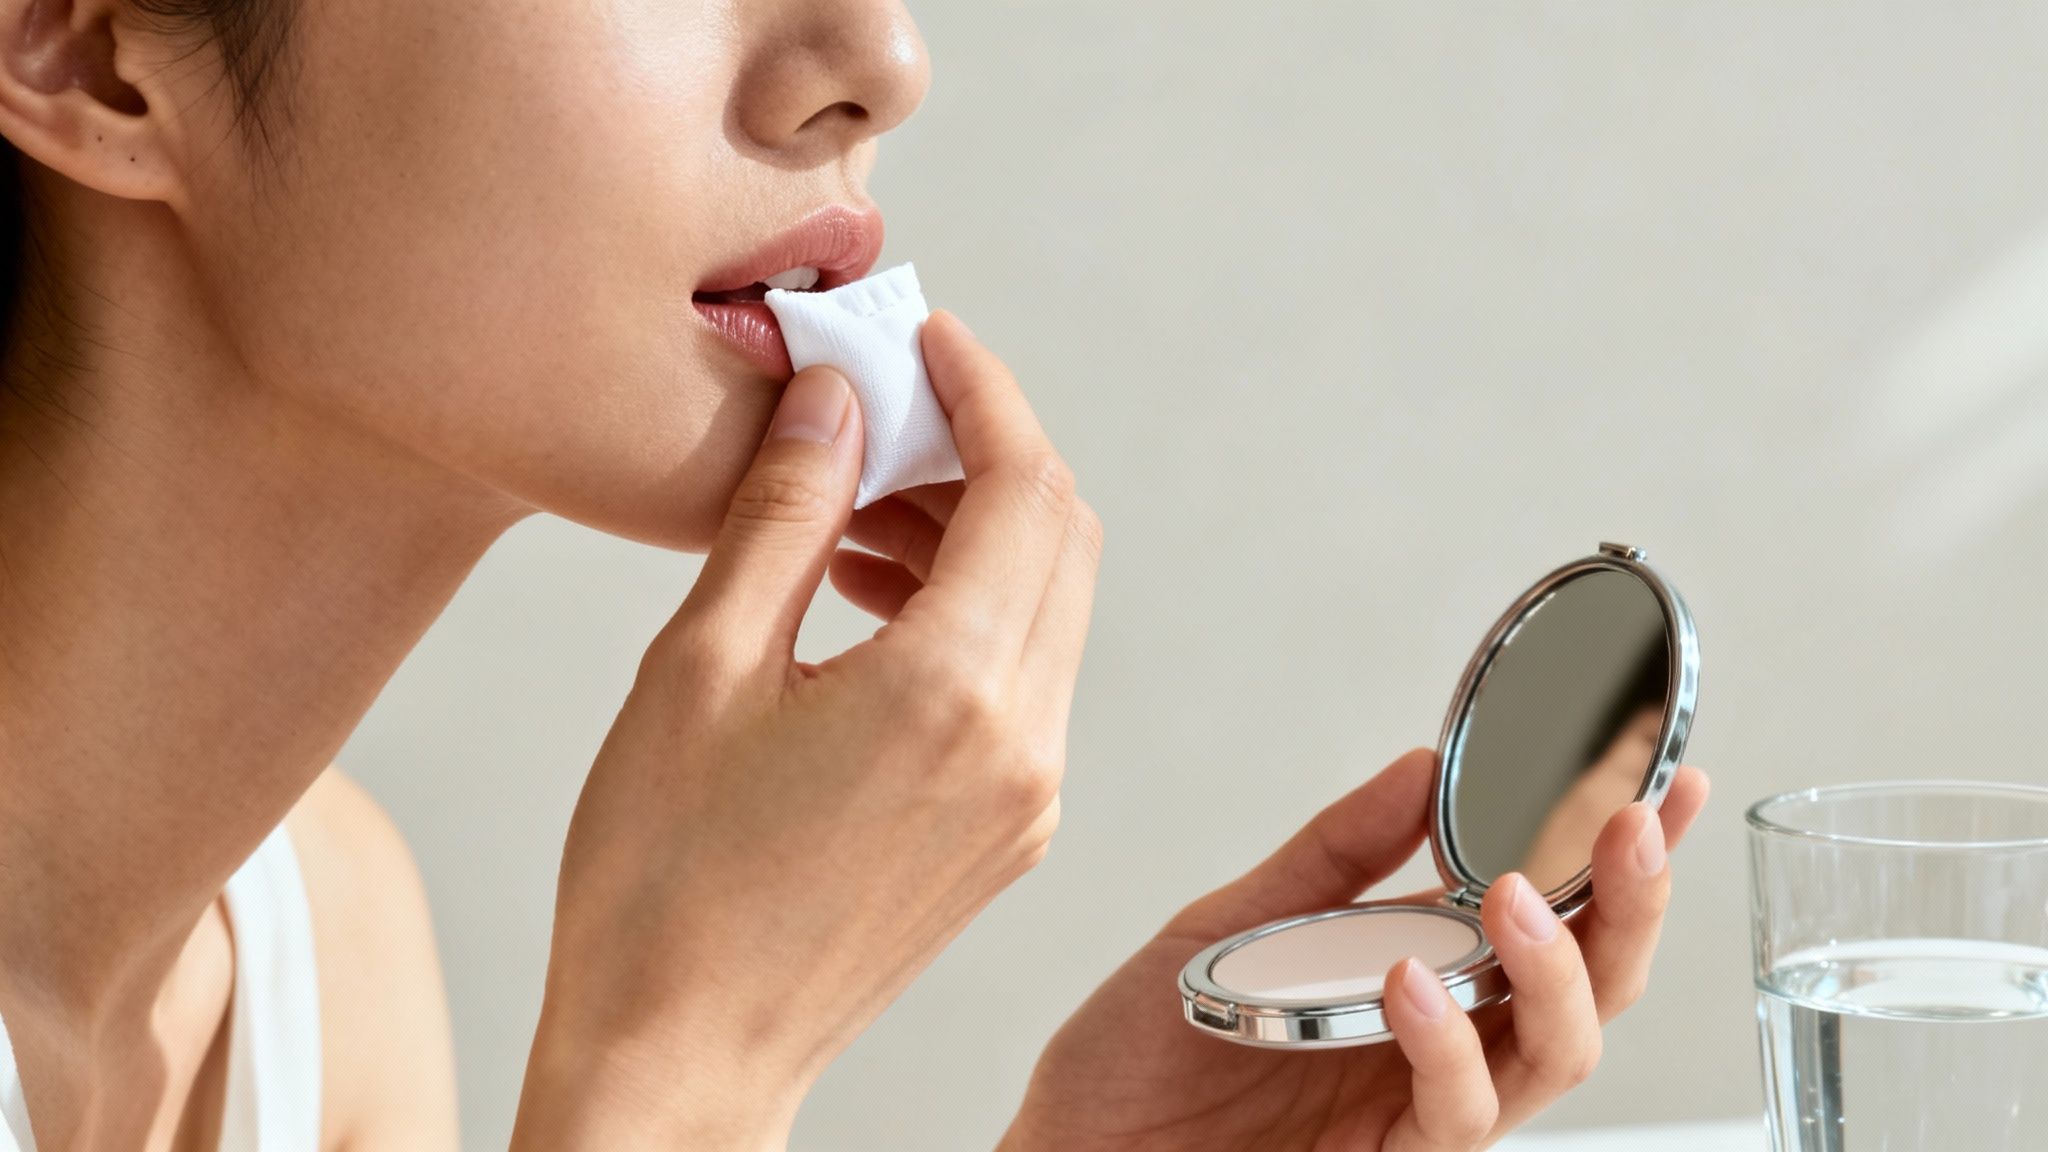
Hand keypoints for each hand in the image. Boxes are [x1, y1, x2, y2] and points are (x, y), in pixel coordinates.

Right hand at [511, 313, 1101, 1149]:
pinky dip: (973, 612)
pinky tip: (868, 603)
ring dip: (977, 531)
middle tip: (880, 417)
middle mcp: (1023, 744)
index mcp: (954, 692)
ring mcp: (1029, 796)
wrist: (681, 1058)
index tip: (927, 339)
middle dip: (985, 450)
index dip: (983, 389)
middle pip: (1060, 535)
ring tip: (852, 514)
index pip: (1025, 485)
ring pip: (1049, 605)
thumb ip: (785, 516)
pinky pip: (1024, 678)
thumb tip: (836, 401)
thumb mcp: (700, 669)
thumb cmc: (663, 886)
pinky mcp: (1010, 832)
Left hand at [1000, 751, 1709, 1151]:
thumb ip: (1336, 854)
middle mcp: (1440, 1043)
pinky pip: (1457, 1113)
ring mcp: (1419, 1107)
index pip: (1548, 912)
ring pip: (1553, 1054)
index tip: (1662, 782)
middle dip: (1630, 906)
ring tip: (1514, 899)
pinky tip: (1413, 984)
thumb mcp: (1238, 921)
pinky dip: (1445, 1043)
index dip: (1617, 858)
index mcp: (1419, 973)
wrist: (1069, 1148)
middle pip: (1590, 986)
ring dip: (1553, 971)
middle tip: (1629, 827)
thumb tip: (1421, 767)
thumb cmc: (1145, 1051)